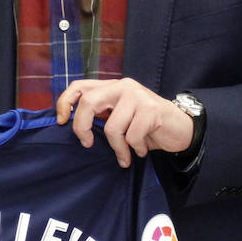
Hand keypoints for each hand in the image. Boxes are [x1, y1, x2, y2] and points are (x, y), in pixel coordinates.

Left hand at [55, 78, 192, 167]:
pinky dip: (135, 149)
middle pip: (88, 102)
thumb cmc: (146, 126)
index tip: (61, 122)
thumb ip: (100, 114)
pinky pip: (132, 136)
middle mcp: (123, 86)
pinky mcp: (151, 109)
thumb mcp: (119, 117)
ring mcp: (137, 96)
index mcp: (111, 87)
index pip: (79, 86)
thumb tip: (70, 124)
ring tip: (126, 154)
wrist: (180, 129)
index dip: (65, 102)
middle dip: (82, 128)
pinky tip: (142, 149)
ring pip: (112, 127)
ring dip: (118, 148)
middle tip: (88, 144)